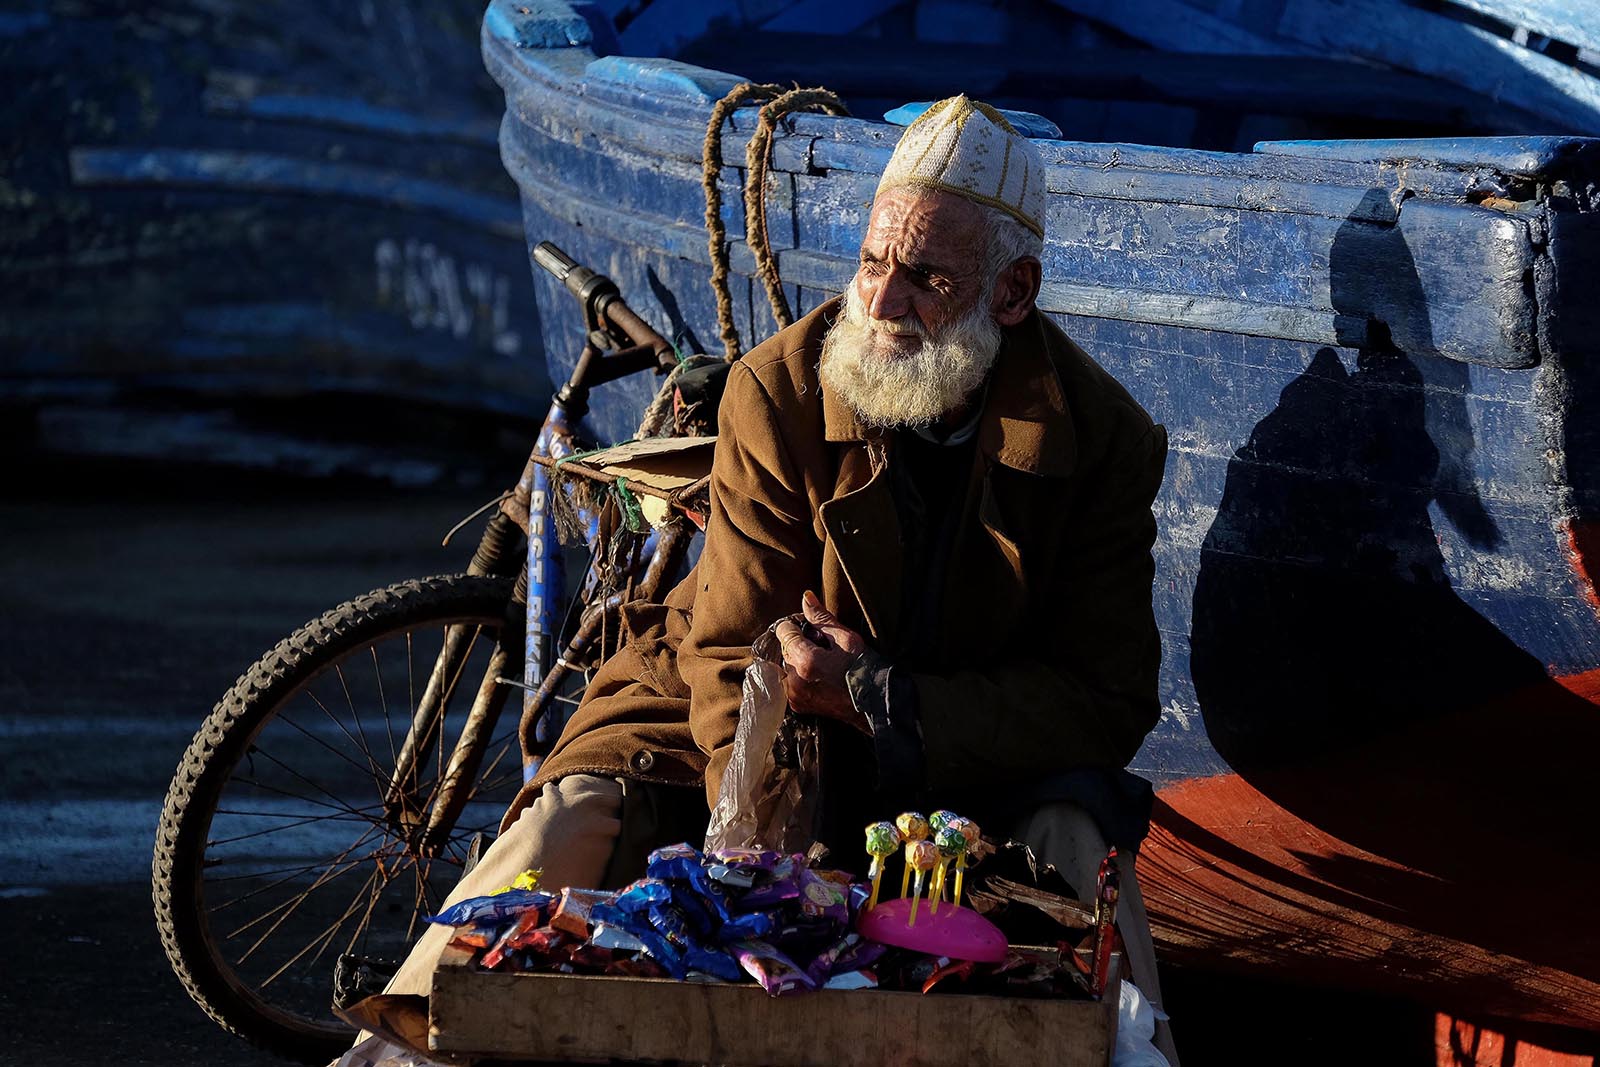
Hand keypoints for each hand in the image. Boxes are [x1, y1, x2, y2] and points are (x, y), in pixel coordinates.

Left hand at [774, 591, 870, 732]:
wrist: (875, 702)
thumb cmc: (864, 668)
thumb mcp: (845, 638)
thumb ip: (821, 618)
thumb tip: (806, 597)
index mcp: (806, 660)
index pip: (784, 632)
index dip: (796, 625)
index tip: (811, 629)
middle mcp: (795, 680)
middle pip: (785, 649)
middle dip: (799, 645)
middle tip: (823, 649)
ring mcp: (795, 695)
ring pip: (787, 666)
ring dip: (799, 661)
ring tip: (823, 665)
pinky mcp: (798, 706)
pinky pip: (791, 683)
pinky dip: (801, 677)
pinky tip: (820, 677)